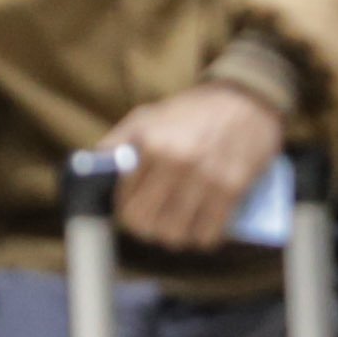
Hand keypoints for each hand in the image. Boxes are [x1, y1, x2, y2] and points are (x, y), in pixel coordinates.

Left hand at [99, 83, 287, 252]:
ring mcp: (206, 178)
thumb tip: (91, 172)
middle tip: (153, 217)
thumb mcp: (147, 116)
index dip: (125, 209)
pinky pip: (208, 236)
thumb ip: (117, 144)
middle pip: (146, 225)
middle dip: (146, 226)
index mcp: (152, 143)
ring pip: (176, 236)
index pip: (124, 202)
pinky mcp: (233, 191)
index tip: (132, 205)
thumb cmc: (192, 111)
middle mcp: (178, 162)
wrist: (247, 100)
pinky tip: (200, 222)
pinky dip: (201, 236)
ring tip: (176, 221)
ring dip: (174, 234)